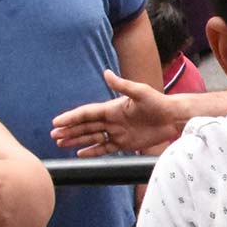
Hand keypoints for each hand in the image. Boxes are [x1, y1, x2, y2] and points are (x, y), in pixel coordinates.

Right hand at [51, 69, 180, 156]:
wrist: (173, 118)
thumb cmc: (158, 102)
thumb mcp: (140, 91)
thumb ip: (122, 85)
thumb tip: (106, 73)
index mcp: (112, 108)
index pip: (87, 113)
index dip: (71, 117)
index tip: (57, 121)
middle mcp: (112, 120)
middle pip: (86, 126)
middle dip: (69, 130)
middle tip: (54, 135)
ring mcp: (117, 132)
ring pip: (92, 138)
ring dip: (77, 140)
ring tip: (61, 144)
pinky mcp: (125, 143)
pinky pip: (105, 148)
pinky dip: (92, 151)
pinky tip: (80, 153)